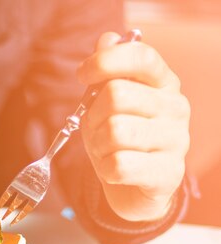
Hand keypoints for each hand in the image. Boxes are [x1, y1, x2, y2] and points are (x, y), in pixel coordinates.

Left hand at [77, 32, 189, 221]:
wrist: (135, 188)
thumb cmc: (119, 141)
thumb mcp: (106, 105)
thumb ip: (108, 73)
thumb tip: (107, 39)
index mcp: (163, 83)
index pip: (141, 56)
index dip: (105, 61)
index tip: (82, 74)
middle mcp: (176, 108)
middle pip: (116, 95)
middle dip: (93, 115)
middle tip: (95, 129)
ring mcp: (177, 141)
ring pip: (115, 131)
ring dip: (98, 145)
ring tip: (106, 151)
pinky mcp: (168, 173)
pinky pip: (119, 165)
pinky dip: (105, 170)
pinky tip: (114, 171)